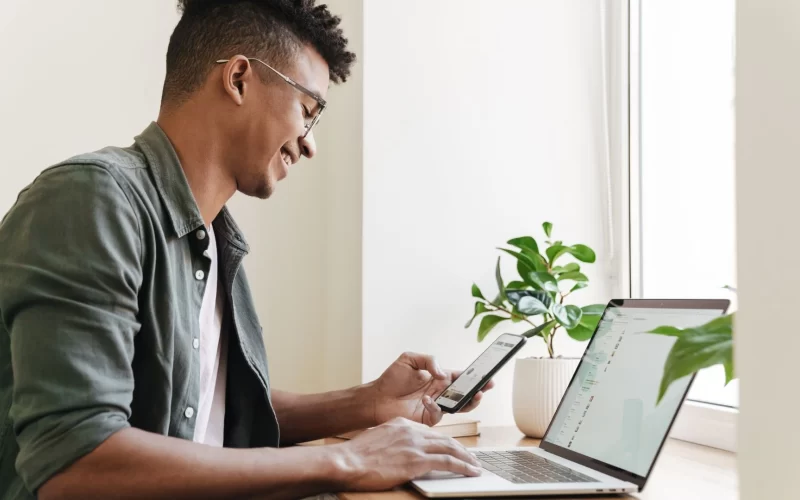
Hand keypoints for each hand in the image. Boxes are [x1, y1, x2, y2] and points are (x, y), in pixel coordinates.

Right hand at [332, 417, 482, 490]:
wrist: (347, 461)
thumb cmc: (356, 456)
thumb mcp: (377, 439)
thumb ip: (392, 441)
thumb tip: (398, 452)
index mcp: (401, 423)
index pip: (430, 432)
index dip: (444, 441)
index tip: (452, 448)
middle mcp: (411, 430)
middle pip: (444, 438)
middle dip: (460, 449)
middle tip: (470, 457)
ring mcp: (415, 444)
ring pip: (450, 448)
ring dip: (466, 458)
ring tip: (475, 466)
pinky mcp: (417, 460)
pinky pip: (448, 462)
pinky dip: (463, 467)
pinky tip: (471, 472)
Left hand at [369, 352, 495, 426]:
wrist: (376, 398)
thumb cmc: (391, 378)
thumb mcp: (409, 359)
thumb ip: (429, 360)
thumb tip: (443, 374)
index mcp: (438, 378)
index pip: (461, 377)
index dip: (475, 376)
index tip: (488, 374)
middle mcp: (440, 393)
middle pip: (466, 393)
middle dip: (479, 389)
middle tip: (488, 386)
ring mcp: (435, 406)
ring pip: (460, 407)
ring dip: (469, 402)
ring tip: (476, 395)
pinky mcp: (427, 418)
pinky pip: (439, 414)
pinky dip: (436, 406)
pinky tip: (428, 399)